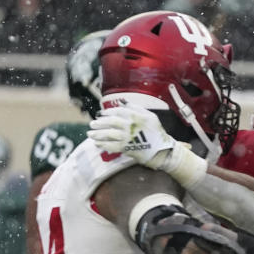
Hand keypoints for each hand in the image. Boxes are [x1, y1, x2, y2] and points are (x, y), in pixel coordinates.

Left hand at [89, 105, 206, 185]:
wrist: (163, 151)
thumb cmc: (156, 133)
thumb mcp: (150, 117)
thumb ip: (136, 108)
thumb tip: (121, 102)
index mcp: (136, 116)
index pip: (117, 111)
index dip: (107, 112)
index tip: (100, 114)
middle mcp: (131, 125)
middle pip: (110, 122)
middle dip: (99, 123)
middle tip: (92, 124)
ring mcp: (128, 137)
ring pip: (108, 134)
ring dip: (97, 134)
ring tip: (91, 134)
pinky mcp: (126, 148)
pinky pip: (111, 146)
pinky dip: (103, 145)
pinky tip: (97, 144)